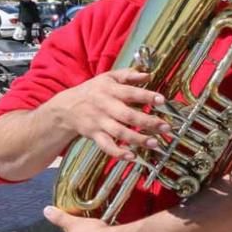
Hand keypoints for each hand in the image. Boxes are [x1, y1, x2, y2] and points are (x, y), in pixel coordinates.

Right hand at [50, 69, 169, 159]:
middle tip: (166, 127)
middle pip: (128, 115)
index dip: (146, 96)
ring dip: (138, 139)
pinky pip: (106, 146)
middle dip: (148, 122)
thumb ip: (129, 75)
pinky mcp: (95, 135)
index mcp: (111, 90)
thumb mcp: (108, 77)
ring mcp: (100, 122)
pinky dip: (118, 153)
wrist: (65, 108)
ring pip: (120, 133)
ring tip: (155, 143)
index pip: (130, 92)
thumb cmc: (93, 90)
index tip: (162, 100)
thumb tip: (149, 74)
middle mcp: (106, 106)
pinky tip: (132, 156)